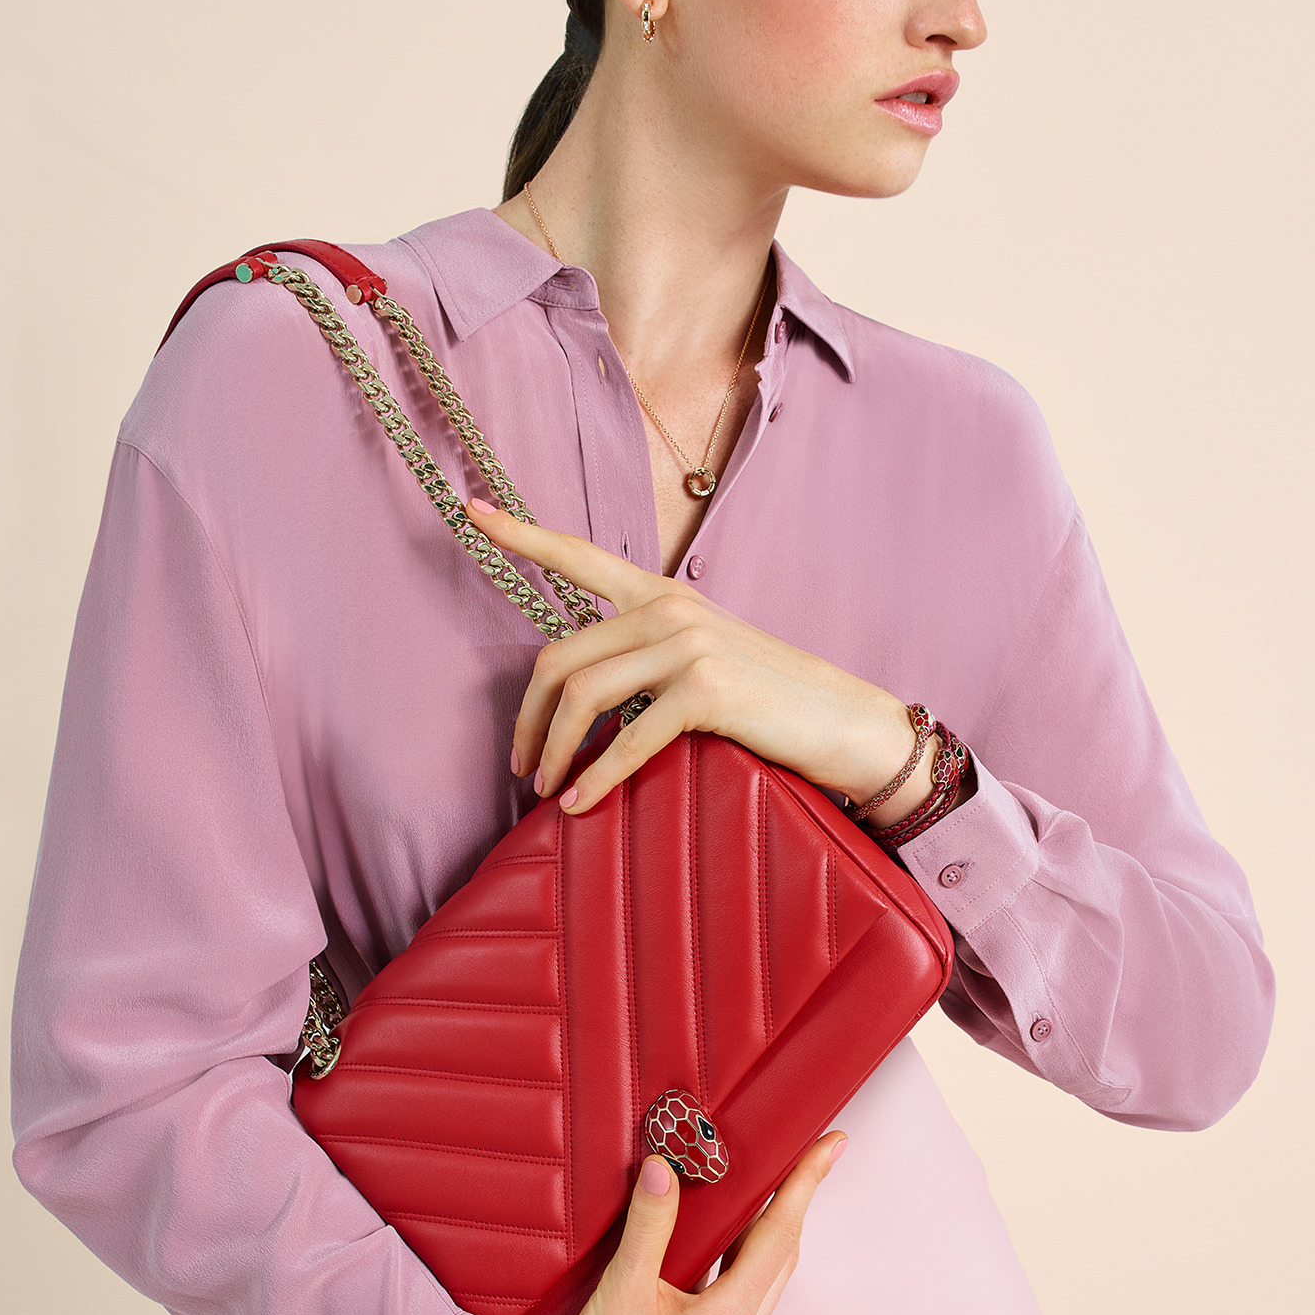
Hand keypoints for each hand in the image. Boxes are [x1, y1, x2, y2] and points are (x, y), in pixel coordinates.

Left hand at [463, 504, 932, 820]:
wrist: (843, 723)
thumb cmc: (769, 703)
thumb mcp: (701, 661)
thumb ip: (646, 659)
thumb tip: (581, 698)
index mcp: (662, 594)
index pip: (580, 556)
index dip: (521, 534)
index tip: (471, 511)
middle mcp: (669, 607)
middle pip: (559, 656)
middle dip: (528, 718)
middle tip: (522, 766)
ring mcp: (688, 643)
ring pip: (582, 695)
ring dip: (553, 751)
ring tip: (545, 789)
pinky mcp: (706, 688)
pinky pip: (629, 737)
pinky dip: (596, 777)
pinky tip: (580, 804)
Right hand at [508, 1129, 849, 1314]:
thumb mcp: (621, 1292)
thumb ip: (648, 1226)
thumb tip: (664, 1169)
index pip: (780, 1236)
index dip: (805, 1185)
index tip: (832, 1146)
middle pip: (779, 1260)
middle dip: (790, 1207)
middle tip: (796, 1163)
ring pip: (761, 1288)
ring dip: (762, 1243)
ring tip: (752, 1201)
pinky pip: (740, 1312)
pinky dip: (738, 1274)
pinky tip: (713, 1260)